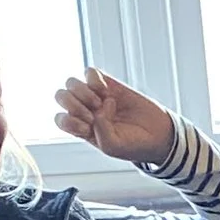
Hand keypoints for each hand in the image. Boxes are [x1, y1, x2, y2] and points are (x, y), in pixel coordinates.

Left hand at [54, 68, 178, 166]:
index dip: (69, 121)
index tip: (87, 129)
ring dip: (84, 93)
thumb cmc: (134, 144)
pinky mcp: (108, 83)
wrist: (158, 134)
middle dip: (73, 104)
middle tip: (92, 115)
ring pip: (71, 83)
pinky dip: (95, 80)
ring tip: (103, 103)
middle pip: (61, 96)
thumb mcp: (113, 148)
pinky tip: (107, 92)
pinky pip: (90, 72)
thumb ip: (99, 131)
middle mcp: (85, 109)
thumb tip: (98, 107)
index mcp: (82, 128)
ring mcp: (95, 95)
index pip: (61, 118)